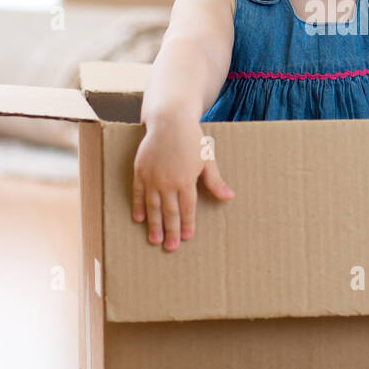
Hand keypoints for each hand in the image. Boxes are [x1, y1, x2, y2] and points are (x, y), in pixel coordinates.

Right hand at [131, 115, 233, 250]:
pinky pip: (138, 193)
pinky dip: (138, 206)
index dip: (188, 223)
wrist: (170, 120)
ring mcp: (152, 177)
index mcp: (186, 180)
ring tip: (154, 240)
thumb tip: (229, 197)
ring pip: (153, 206)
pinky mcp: (140, 171)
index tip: (187, 237)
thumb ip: (215, 181)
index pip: (188, 208)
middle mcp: (168, 182)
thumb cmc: (192, 139)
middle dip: (171, 231)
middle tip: (170, 247)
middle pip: (170, 212)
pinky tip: (138, 219)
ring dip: (154, 224)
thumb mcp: (207, 159)